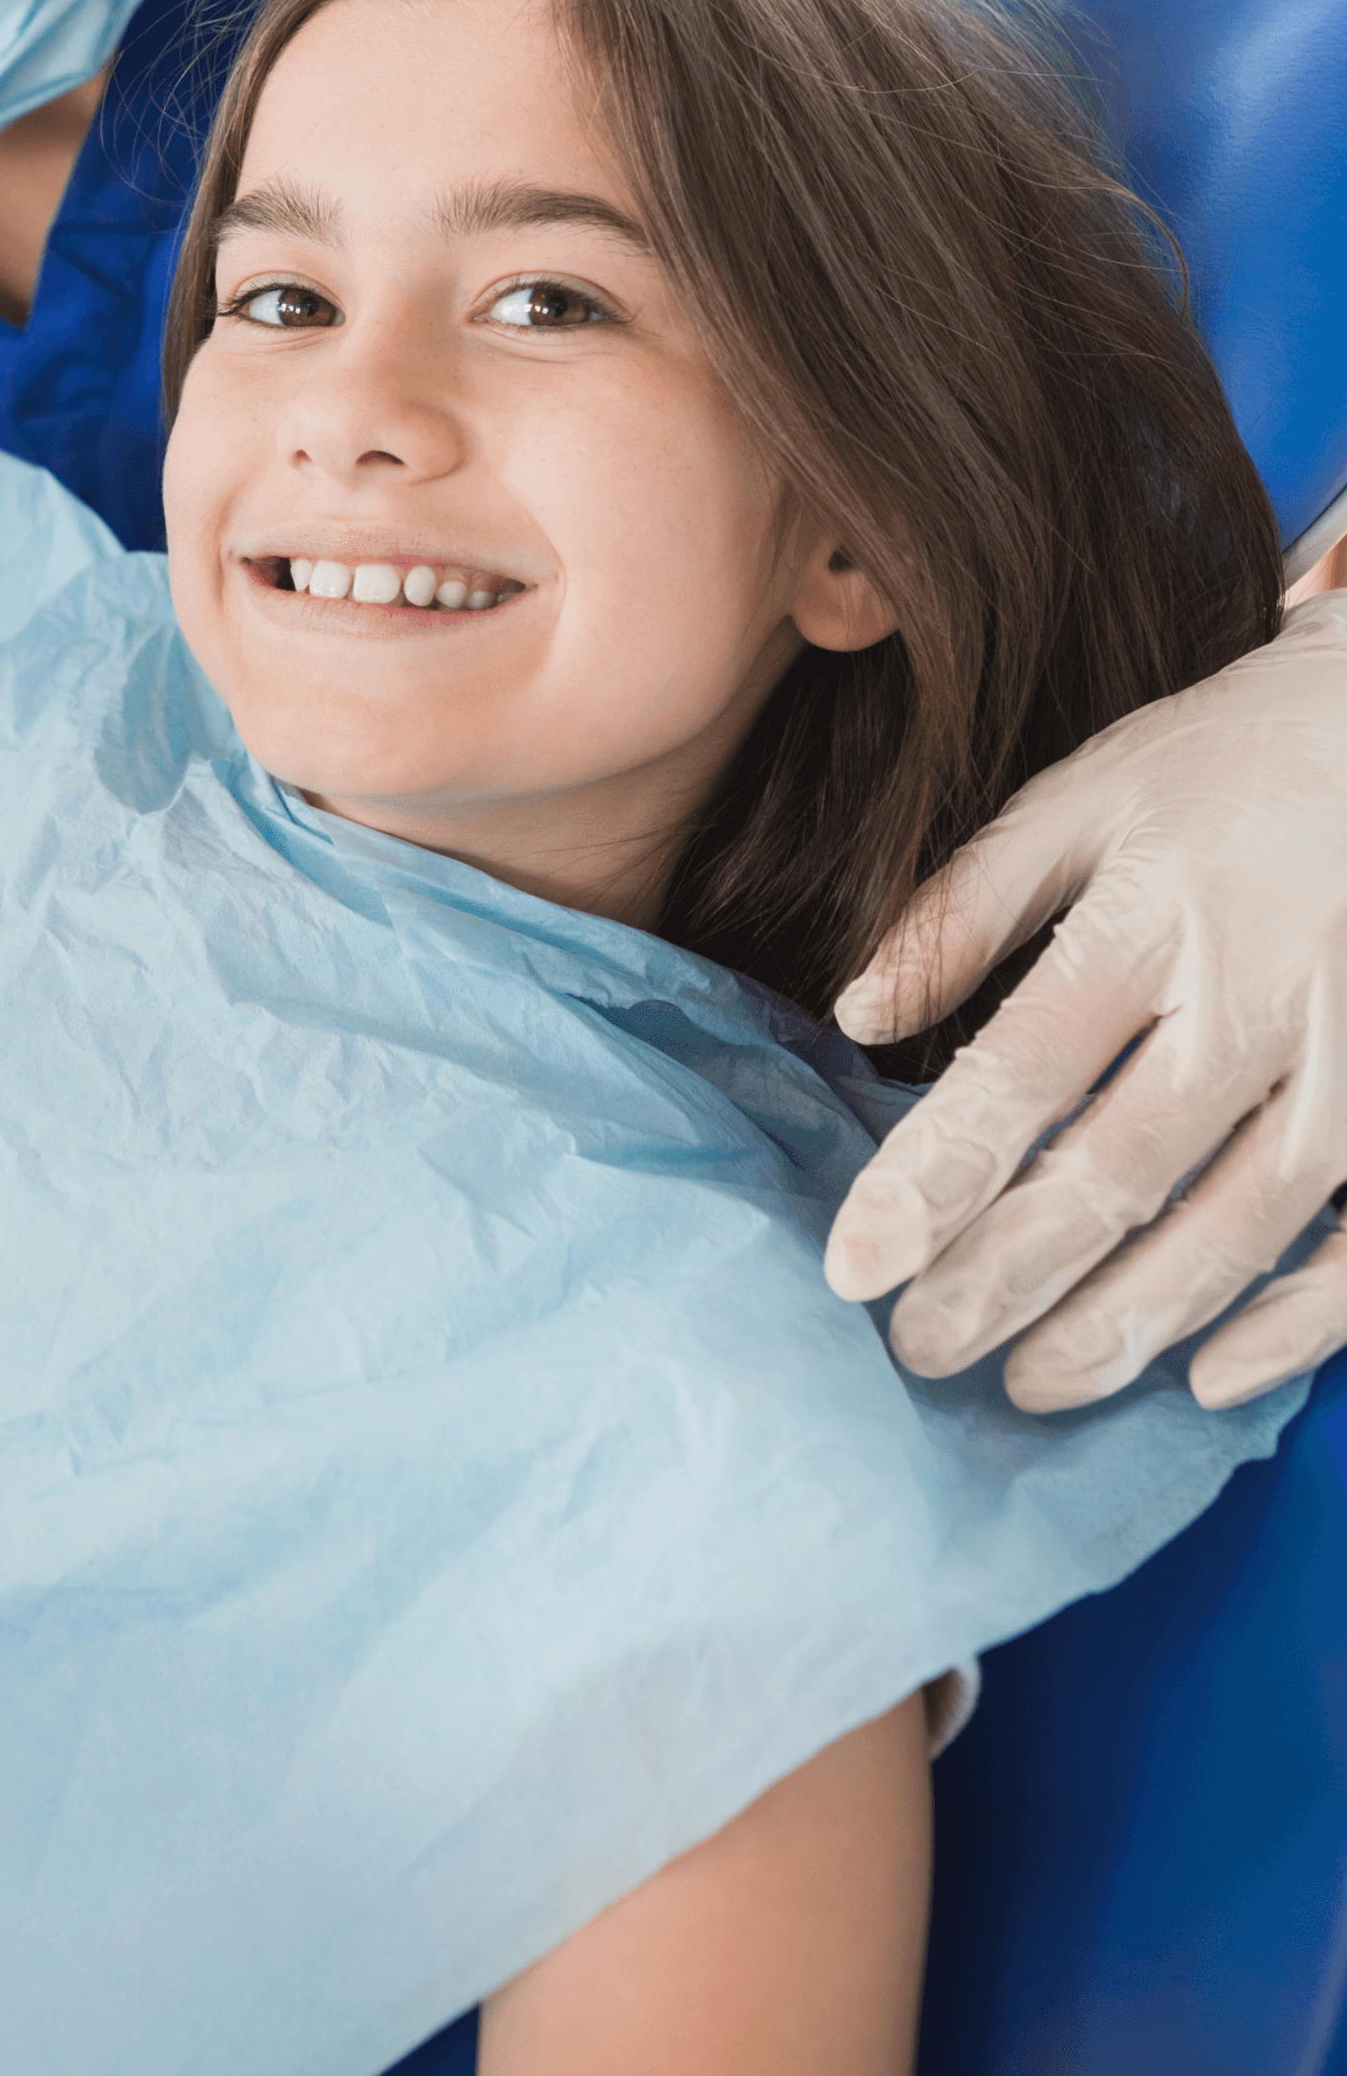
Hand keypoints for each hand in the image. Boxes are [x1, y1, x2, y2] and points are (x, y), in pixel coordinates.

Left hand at [824, 595, 1346, 1410]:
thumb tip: (855, 1015)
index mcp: (1153, 914)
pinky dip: (1289, 1326)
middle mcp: (1254, 997)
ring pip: (1232, 1231)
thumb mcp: (1087, 793)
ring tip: (1032, 1384)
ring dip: (1126, 1324)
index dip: (930, 1182)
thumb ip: (965, 907)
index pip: (1016, 1076)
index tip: (853, 1267)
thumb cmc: (1231, 759)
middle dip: (1007, 1280)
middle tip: (921, 1352)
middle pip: (1113, 1175)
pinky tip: (1206, 1378)